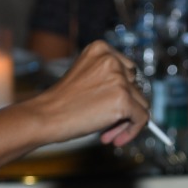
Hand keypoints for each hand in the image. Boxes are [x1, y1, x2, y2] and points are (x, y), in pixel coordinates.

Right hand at [30, 41, 149, 146]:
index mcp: (101, 49)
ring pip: (141, 104)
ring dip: (127, 122)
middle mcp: (112, 60)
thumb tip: (135, 99)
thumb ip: (109, 81)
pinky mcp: (123, 99)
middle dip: (126, 108)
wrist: (45, 116)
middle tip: (110, 124)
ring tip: (109, 133)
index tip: (113, 108)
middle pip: (136, 88)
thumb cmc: (61, 102)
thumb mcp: (87, 80)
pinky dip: (133, 131)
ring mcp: (119, 79)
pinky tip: (116, 138)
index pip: (128, 71)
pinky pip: (142, 118)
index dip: (123, 92)